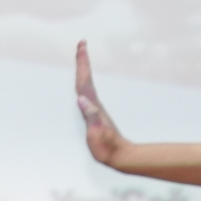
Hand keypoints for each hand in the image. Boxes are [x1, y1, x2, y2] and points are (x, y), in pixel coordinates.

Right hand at [75, 40, 127, 165]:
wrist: (120, 156)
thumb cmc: (107, 147)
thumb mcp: (98, 133)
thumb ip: (92, 116)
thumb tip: (82, 99)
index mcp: (92, 105)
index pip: (84, 80)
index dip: (82, 63)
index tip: (82, 45)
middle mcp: (93, 103)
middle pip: (86, 77)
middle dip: (82, 61)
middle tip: (81, 44)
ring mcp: (94, 108)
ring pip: (86, 84)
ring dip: (83, 70)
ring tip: (81, 59)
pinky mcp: (94, 114)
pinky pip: (86, 94)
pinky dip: (83, 84)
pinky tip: (82, 85)